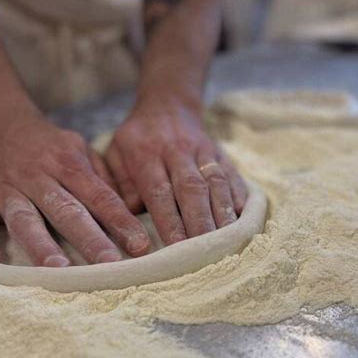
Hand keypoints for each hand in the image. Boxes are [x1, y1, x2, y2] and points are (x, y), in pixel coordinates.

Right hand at [0, 101, 150, 265]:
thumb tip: (131, 210)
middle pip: (66, 210)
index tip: (139, 246)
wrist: (0, 122)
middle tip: (109, 264)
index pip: (99, 195)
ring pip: (26, 218)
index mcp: (68, 164)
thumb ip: (103, 179)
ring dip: (41, 245)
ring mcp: (8, 187)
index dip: (120, 221)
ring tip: (58, 269)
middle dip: (89, 238)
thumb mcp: (81, 151)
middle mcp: (39, 176)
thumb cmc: (51, 146)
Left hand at [104, 101, 247, 244]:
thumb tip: (131, 217)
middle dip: (200, 222)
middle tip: (205, 251)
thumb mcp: (115, 153)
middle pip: (192, 189)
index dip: (169, 219)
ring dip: (222, 214)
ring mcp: (204, 151)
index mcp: (146, 153)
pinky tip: (242, 220)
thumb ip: (120, 185)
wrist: (168, 106)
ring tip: (226, 242)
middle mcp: (178, 151)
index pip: (160, 190)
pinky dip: (239, 198)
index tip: (175, 246)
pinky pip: (233, 176)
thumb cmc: (136, 139)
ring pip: (216, 183)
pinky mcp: (221, 154)